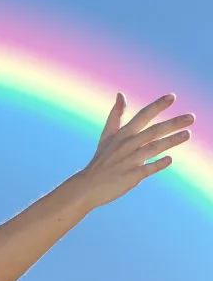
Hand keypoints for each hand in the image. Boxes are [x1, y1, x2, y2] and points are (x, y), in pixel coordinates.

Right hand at [78, 92, 194, 208]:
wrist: (88, 186)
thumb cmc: (101, 160)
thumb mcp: (107, 135)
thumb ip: (116, 115)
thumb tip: (121, 94)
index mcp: (122, 135)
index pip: (142, 116)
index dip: (157, 106)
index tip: (172, 97)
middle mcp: (126, 146)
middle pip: (153, 131)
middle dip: (173, 123)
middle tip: (192, 117)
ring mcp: (129, 161)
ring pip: (153, 148)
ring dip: (171, 141)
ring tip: (187, 134)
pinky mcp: (131, 176)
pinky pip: (147, 168)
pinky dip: (158, 164)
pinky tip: (169, 159)